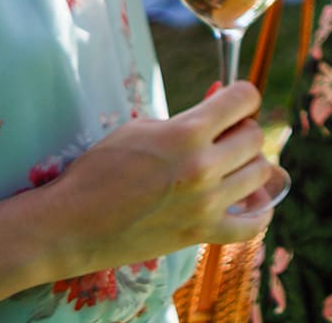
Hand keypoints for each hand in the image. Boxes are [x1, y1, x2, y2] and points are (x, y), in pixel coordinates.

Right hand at [37, 84, 274, 276]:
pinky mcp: (202, 234)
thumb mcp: (141, 128)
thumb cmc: (98, 170)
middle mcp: (203, 167)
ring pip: (261, 173)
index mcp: (186, 133)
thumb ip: (186, 116)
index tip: (233, 103)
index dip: (241, 96)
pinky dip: (258, 211)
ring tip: (227, 167)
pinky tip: (247, 201)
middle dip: (242, 131)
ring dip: (248, 166)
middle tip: (222, 138)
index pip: (245, 98)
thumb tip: (218, 98)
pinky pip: (254, 224)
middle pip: (256, 137)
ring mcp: (206, 204)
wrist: (70, 225)